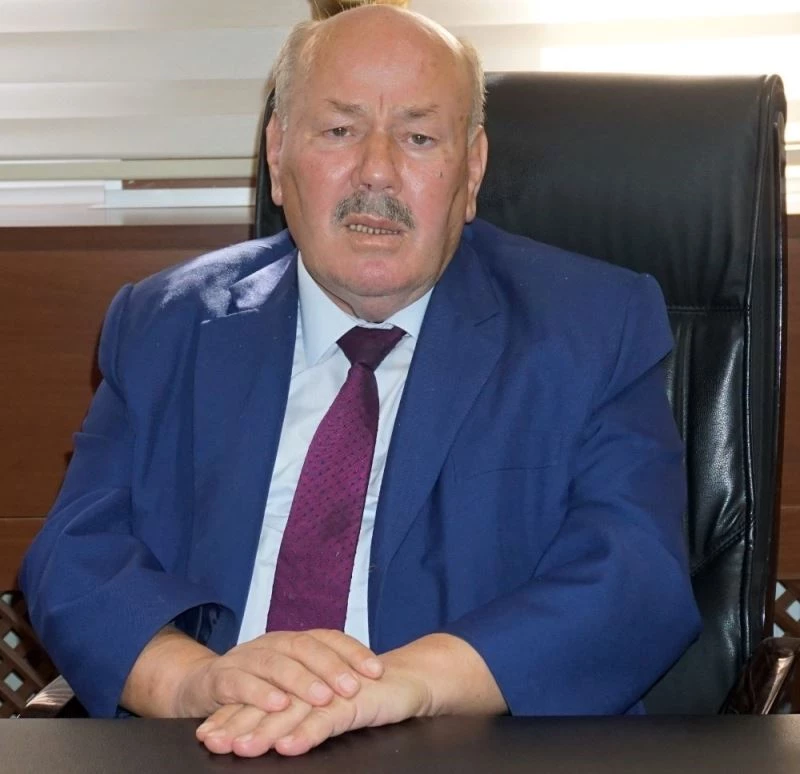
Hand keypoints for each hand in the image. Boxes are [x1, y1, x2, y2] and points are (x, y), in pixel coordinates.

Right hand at [121, 627, 382, 717]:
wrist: (196, 686)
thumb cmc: (254, 686)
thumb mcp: (288, 679)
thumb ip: (318, 678)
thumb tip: (368, 685)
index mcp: (292, 641)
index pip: (328, 637)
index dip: (353, 652)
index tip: (378, 670)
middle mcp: (271, 643)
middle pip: (305, 646)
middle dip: (331, 667)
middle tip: (353, 688)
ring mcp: (245, 658)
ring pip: (276, 663)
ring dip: (300, 680)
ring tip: (322, 698)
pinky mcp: (220, 679)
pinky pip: (240, 683)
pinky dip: (259, 694)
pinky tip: (277, 705)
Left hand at [194, 633, 505, 757]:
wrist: (408, 681)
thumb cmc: (364, 698)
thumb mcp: (326, 709)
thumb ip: (299, 718)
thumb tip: (263, 738)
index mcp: (302, 682)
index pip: (261, 698)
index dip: (233, 715)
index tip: (206, 735)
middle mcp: (313, 682)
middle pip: (270, 703)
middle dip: (238, 723)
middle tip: (212, 741)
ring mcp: (333, 689)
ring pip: (293, 710)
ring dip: (266, 729)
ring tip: (242, 747)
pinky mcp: (355, 699)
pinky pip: (328, 718)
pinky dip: (307, 733)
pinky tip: (289, 746)